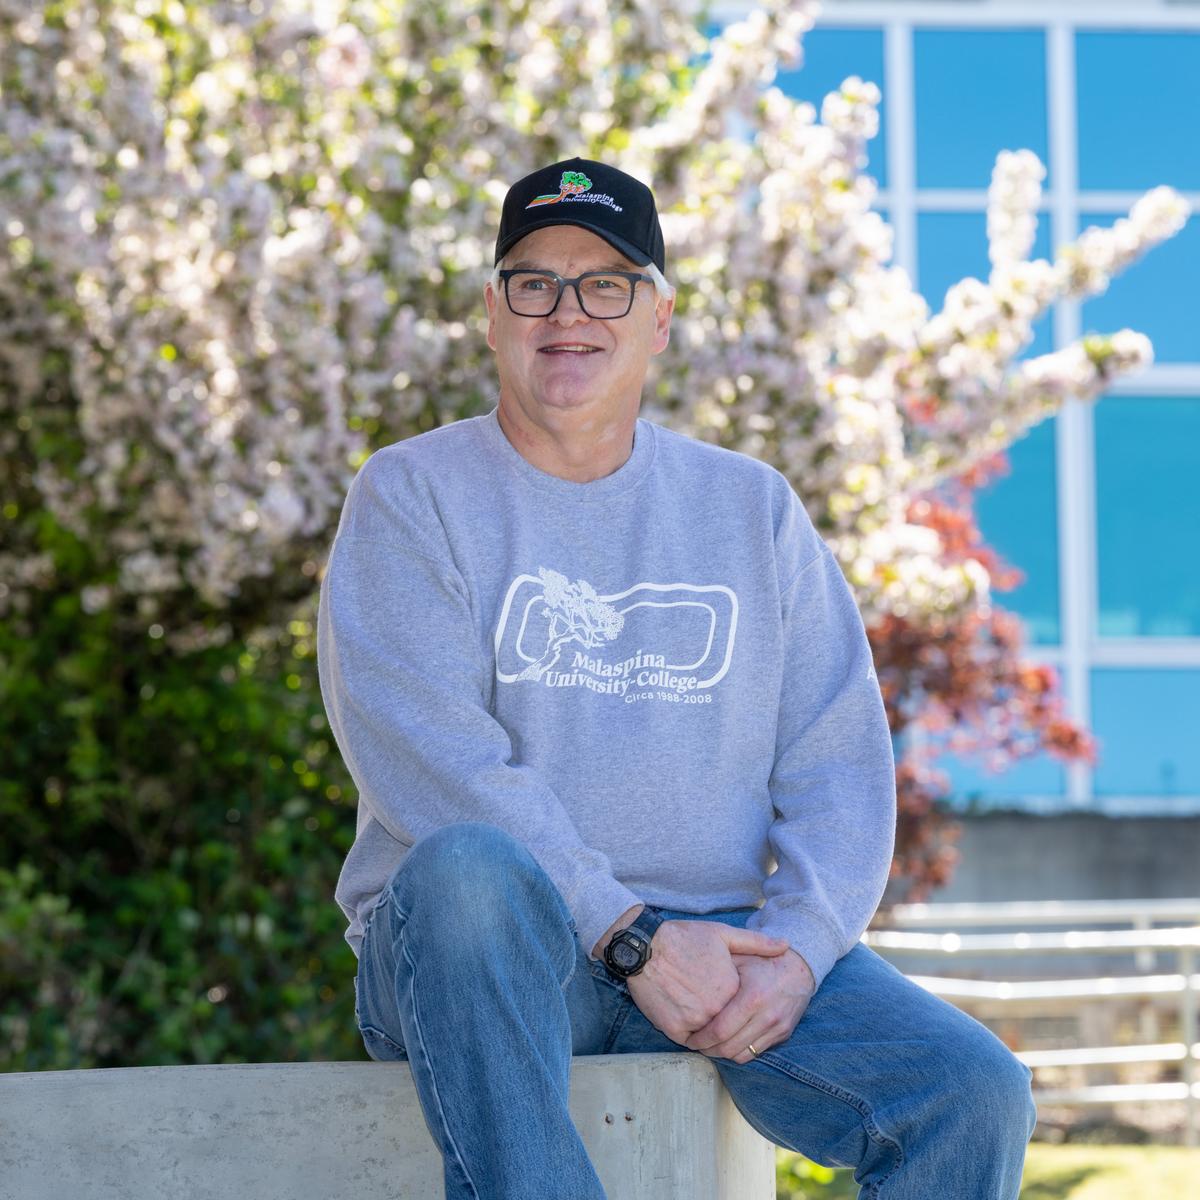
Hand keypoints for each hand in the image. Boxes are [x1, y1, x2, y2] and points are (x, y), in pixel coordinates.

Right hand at [625, 920, 790, 1048]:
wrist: (644, 947)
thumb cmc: (683, 938)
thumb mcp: (722, 935)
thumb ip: (756, 943)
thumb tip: (786, 946)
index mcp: (732, 989)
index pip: (745, 1010)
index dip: (740, 1006)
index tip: (733, 1001)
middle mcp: (716, 1009)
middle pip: (729, 1027)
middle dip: (726, 1025)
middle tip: (716, 1014)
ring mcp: (696, 1022)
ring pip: (710, 1038)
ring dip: (709, 1034)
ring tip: (703, 1020)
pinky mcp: (675, 1030)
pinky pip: (689, 1041)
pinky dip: (689, 1035)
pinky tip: (686, 1020)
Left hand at [683, 948, 814, 1063]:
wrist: (799, 968)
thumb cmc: (762, 961)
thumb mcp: (740, 957)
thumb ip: (717, 969)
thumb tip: (687, 981)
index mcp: (753, 996)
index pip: (721, 1030)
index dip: (701, 1038)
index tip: (688, 1037)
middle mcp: (767, 1015)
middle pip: (729, 1047)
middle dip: (708, 1049)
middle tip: (694, 1044)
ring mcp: (777, 1027)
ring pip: (742, 1054)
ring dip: (722, 1054)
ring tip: (708, 1045)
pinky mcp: (783, 1034)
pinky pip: (755, 1053)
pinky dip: (738, 1052)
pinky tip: (727, 1043)